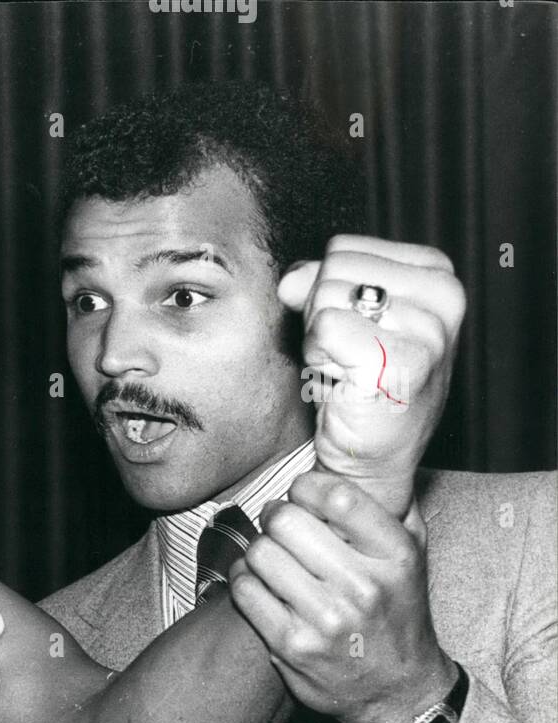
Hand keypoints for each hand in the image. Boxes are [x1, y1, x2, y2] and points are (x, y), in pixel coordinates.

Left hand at [228, 471, 457, 722]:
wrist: (397, 690)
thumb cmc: (398, 612)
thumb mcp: (413, 556)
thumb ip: (391, 507)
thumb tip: (362, 460)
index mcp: (396, 556)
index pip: (337, 496)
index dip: (307, 486)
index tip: (302, 492)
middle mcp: (363, 587)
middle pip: (286, 521)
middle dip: (276, 517)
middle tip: (279, 524)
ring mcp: (325, 619)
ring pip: (259, 553)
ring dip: (257, 549)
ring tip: (271, 556)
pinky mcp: (291, 645)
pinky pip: (245, 590)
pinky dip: (243, 580)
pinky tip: (258, 582)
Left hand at [279, 235, 464, 516]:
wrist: (368, 459)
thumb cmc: (357, 386)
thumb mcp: (344, 317)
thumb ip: (319, 283)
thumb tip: (292, 279)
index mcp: (437, 275)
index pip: (344, 248)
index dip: (328, 290)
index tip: (352, 330)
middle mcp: (444, 297)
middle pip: (334, 269)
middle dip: (321, 313)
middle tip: (344, 354)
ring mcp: (428, 331)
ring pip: (326, 297)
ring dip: (319, 340)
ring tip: (346, 369)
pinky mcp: (401, 362)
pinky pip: (324, 329)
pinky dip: (319, 359)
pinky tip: (342, 383)